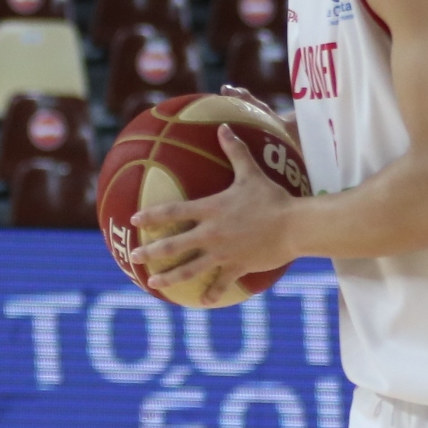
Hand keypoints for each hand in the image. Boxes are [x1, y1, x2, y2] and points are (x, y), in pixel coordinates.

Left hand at [131, 125, 302, 295]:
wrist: (294, 226)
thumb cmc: (273, 198)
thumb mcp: (251, 173)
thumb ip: (235, 150)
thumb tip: (224, 127)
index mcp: (211, 210)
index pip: (173, 212)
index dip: (152, 216)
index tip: (134, 220)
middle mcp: (211, 234)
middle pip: (174, 245)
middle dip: (151, 252)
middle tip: (133, 257)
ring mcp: (223, 253)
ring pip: (190, 268)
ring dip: (169, 277)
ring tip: (153, 283)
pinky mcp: (237, 267)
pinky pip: (220, 283)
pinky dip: (211, 292)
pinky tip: (201, 301)